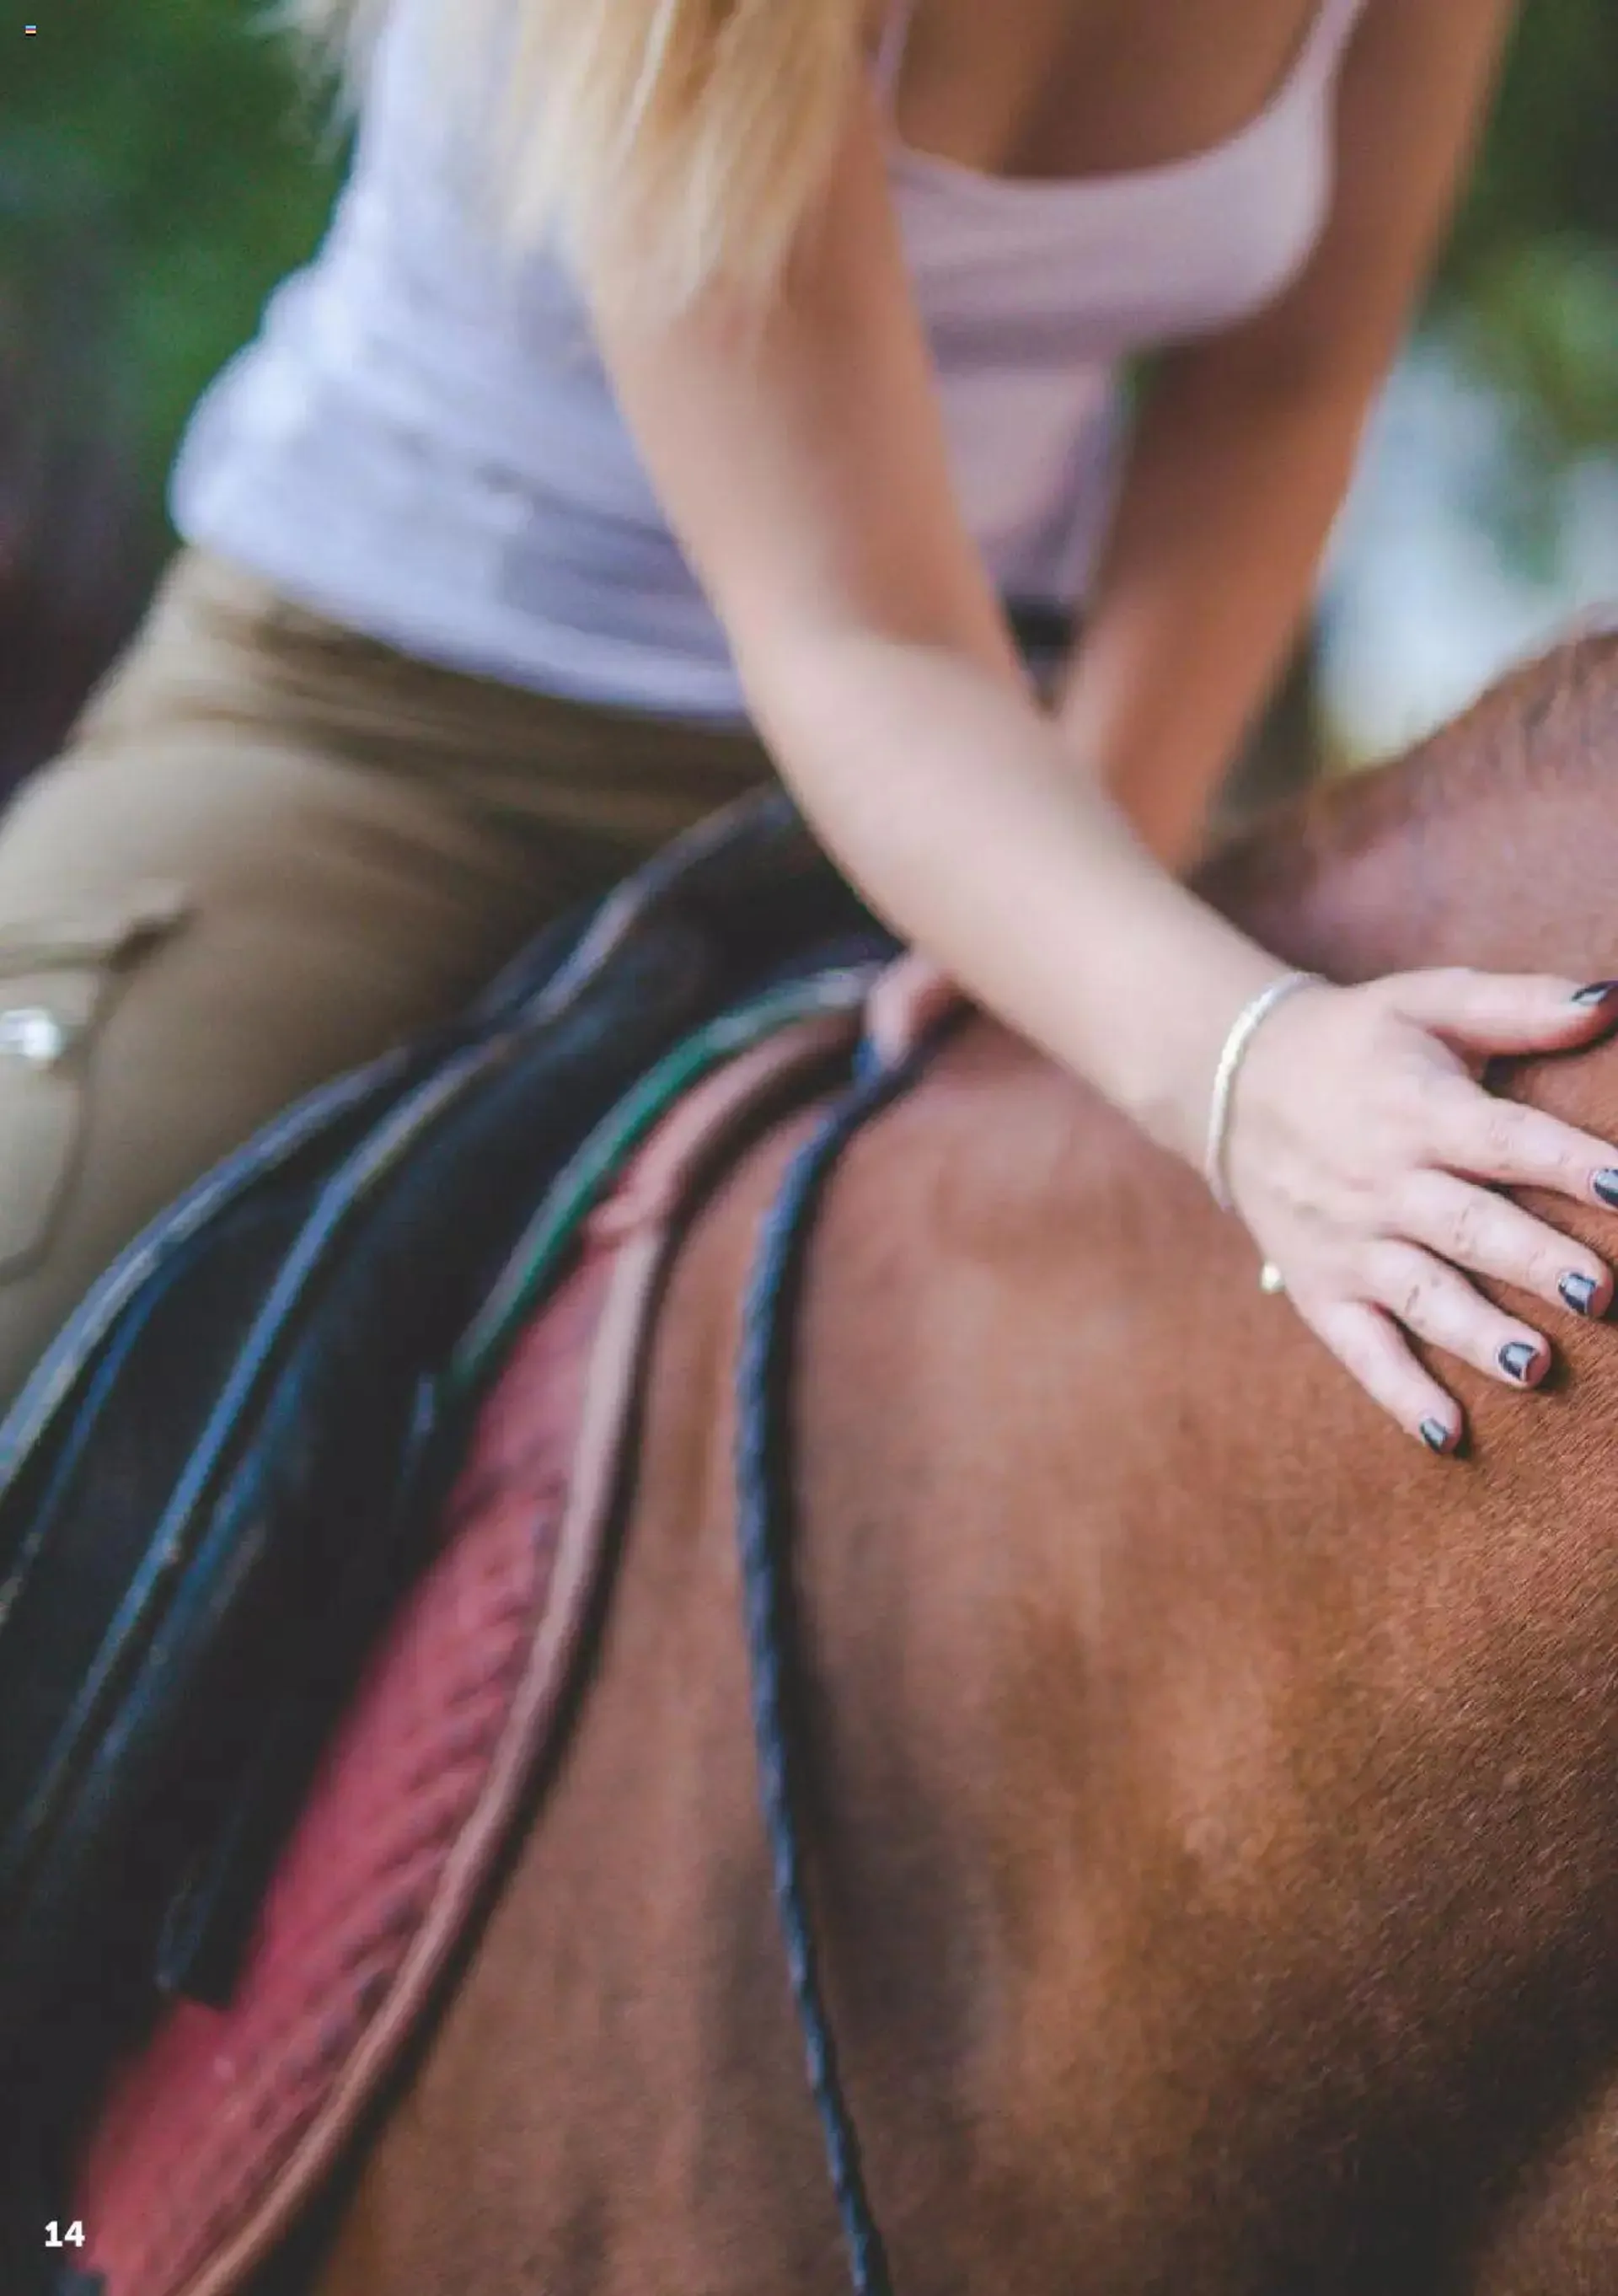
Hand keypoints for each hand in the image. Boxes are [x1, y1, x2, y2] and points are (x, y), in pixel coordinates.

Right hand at [1222, 969, 1617, 1449]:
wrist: (1234, 1082)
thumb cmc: (1357, 1042)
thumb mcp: (1427, 1001)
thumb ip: (1519, 1006)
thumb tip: (1613, 1002)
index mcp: (1417, 1111)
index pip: (1501, 1141)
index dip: (1566, 1164)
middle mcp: (1382, 1184)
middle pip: (1467, 1228)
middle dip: (1535, 1261)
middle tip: (1603, 1293)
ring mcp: (1348, 1244)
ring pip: (1421, 1295)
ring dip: (1477, 1333)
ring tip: (1535, 1366)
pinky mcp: (1321, 1290)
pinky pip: (1361, 1349)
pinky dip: (1400, 1394)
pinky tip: (1448, 1436)